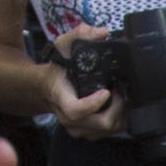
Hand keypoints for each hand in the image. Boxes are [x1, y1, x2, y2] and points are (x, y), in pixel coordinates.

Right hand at [30, 20, 124, 138]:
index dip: (94, 103)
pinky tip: (115, 105)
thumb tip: (101, 32)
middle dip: (117, 106)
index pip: (76, 110)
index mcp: (61, 98)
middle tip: (119, 90)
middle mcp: (69, 118)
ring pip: (108, 130)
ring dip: (120, 113)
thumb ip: (79, 34)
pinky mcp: (86, 132)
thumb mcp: (63, 46)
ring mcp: (78, 128)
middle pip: (100, 123)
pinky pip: (109, 132)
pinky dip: (118, 119)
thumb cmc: (56, 69)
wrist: (45, 88)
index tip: (107, 91)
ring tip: (118, 96)